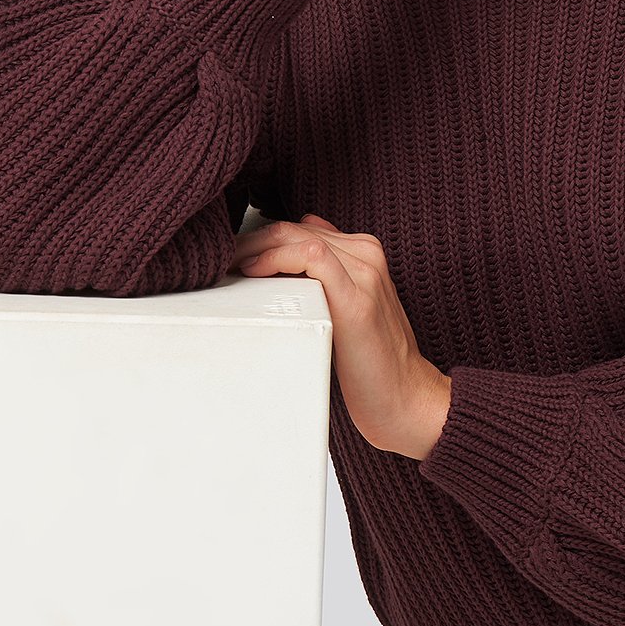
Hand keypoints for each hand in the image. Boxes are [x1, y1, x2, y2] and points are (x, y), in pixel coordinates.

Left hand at [229, 214, 451, 459]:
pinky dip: (276, 259)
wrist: (405, 398)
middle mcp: (367, 255)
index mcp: (365, 253)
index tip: (231, 259)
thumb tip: (295, 251)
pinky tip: (255, 274)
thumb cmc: (372, 363)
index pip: (299, 227)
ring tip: (229, 268)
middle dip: (249, 241)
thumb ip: (328, 279)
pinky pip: (311, 257)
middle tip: (219, 261)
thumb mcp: (349, 310)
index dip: (259, 239)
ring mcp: (365, 273)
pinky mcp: (357, 298)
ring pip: (298, 236)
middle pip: (293, 228)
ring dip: (254, 248)